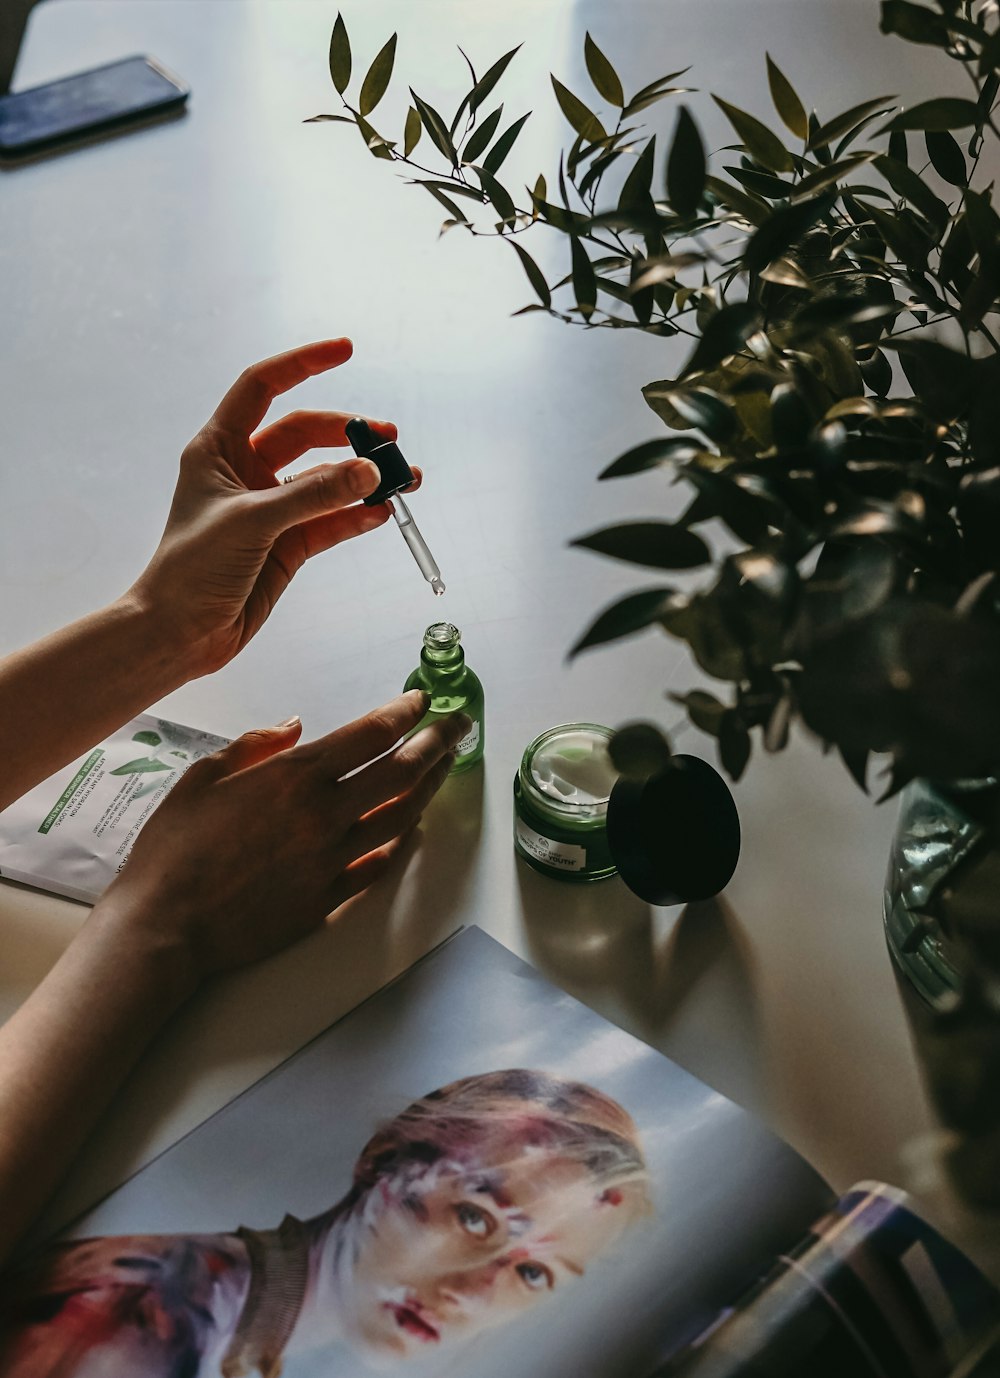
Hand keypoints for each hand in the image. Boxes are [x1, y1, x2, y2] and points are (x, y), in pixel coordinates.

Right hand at [98, 690, 466, 990]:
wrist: (166, 926)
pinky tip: (411, 827)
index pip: (369, 734)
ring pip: (400, 816)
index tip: (421, 701)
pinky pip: (379, 864)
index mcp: (294, 777)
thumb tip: (294, 726)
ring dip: (429, 788)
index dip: (403, 713)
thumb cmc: (173, 850)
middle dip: (437, 743)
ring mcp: (332, 860)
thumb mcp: (202, 777)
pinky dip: (401, 841)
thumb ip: (254, 746)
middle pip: (401, 771)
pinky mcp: (329, 899)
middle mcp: (324, 815)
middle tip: (457, 727)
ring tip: (444, 769)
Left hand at [129, 338, 420, 678]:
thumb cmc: (192, 569)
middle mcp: (245, 472)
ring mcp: (270, 508)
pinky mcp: (287, 545)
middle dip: (348, 434)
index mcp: (218, 448)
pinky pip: (331, 521)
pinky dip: (357, 516)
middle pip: (306, 434)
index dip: (303, 363)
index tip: (347, 350)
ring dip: (363, 478)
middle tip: (388, 440)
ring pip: (325, 480)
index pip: (263, 386)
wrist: (180, 633)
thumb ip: (314, 495)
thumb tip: (370, 473)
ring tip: (405, 478)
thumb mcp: (253, 522)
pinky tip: (383, 513)